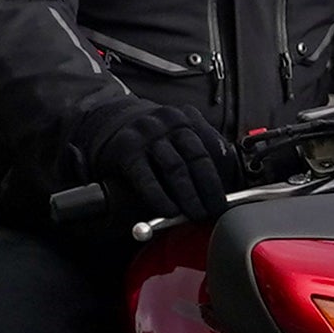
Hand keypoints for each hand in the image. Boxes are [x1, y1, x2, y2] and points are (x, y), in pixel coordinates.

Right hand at [88, 101, 249, 224]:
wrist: (107, 121)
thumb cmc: (150, 138)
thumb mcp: (176, 135)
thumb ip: (197, 152)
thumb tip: (220, 187)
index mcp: (188, 118)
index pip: (214, 148)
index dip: (224, 176)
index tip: (226, 198)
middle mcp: (170, 122)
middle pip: (198, 157)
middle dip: (210, 189)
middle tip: (215, 211)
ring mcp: (148, 134)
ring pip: (175, 168)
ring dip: (189, 196)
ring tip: (196, 214)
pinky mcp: (127, 149)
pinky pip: (147, 178)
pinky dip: (160, 197)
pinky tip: (169, 210)